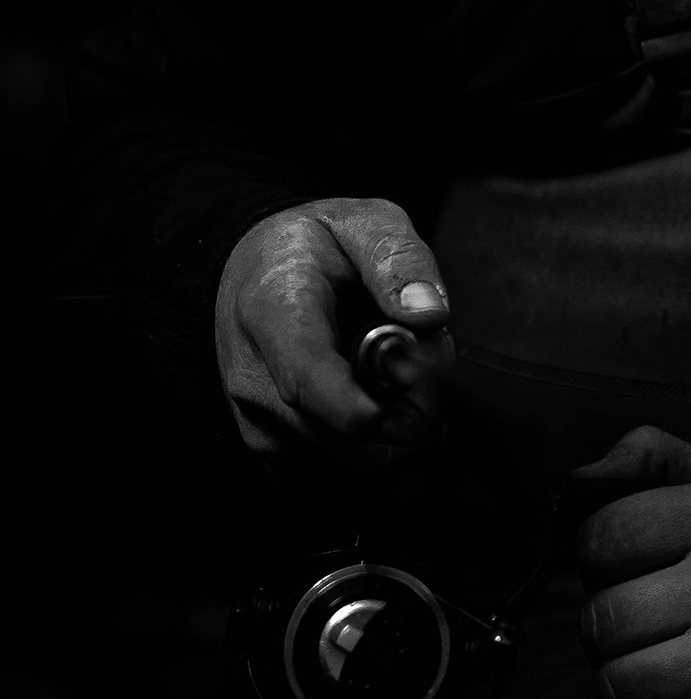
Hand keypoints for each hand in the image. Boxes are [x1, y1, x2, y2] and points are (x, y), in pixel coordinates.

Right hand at [214, 196, 453, 461]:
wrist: (252, 275)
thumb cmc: (314, 248)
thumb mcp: (361, 222)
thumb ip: (397, 257)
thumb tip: (428, 314)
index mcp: (271, 311)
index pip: (308, 379)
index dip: (366, 406)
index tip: (419, 403)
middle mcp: (252, 379)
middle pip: (345, 434)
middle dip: (412, 408)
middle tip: (430, 358)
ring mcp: (259, 424)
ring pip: (354, 463)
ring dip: (399, 429)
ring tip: (397, 372)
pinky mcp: (273, 456)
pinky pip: (345, 476)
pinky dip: (380, 447)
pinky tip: (378, 400)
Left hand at [574, 426, 690, 698]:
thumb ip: (651, 458)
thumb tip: (580, 481)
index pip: (599, 538)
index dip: (600, 562)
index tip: (634, 571)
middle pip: (601, 622)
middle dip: (612, 635)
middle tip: (653, 630)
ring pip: (618, 688)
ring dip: (633, 691)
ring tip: (674, 671)